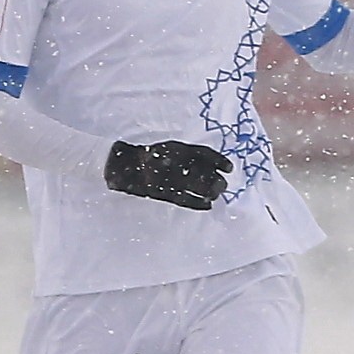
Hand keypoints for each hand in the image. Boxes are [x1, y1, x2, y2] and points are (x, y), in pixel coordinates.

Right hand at [104, 140, 232, 210]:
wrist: (123, 165)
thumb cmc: (150, 156)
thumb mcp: (169, 148)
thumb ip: (187, 154)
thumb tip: (211, 165)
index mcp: (175, 149)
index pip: (203, 154)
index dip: (218, 161)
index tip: (230, 168)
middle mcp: (173, 162)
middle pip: (202, 172)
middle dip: (215, 180)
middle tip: (223, 186)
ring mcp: (167, 178)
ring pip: (194, 186)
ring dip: (209, 191)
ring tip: (217, 195)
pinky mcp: (161, 192)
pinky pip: (182, 199)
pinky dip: (197, 203)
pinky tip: (208, 205)